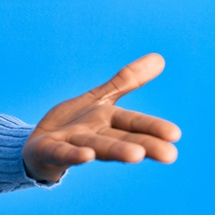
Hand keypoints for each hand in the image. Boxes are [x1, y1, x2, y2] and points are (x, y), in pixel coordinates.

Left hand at [23, 53, 180, 181]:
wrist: (39, 145)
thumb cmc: (75, 124)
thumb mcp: (100, 99)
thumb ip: (126, 81)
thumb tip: (159, 58)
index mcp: (108, 121)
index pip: (133, 123)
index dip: (153, 128)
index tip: (176, 135)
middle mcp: (94, 135)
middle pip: (120, 139)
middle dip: (143, 145)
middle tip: (169, 155)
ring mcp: (72, 144)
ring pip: (96, 146)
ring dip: (115, 151)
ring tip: (135, 156)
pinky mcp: (49, 149)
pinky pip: (62, 152)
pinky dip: (73, 154)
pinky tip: (85, 156)